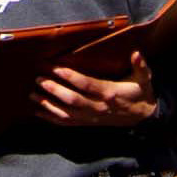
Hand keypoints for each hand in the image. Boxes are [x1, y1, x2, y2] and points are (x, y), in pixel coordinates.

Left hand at [35, 53, 157, 126]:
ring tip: (32, 95)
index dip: (70, 77)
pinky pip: (67, 123)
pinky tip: (38, 111)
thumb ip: (140, 66)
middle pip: (72, 100)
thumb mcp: (144, 79)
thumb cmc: (141, 94)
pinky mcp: (88, 123)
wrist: (143, 118)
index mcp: (110, 93)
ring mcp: (92, 117)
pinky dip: (52, 118)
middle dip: (54, 90)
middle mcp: (99, 107)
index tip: (55, 68)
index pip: (87, 84)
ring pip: (66, 113)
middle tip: (39, 79)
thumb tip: (136, 53)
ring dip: (48, 105)